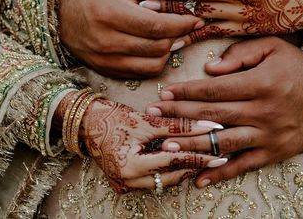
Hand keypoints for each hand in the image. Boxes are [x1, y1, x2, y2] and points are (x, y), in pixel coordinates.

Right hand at [56, 0, 203, 78]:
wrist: (59, 9)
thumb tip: (186, 4)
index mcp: (112, 14)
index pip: (159, 26)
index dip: (183, 24)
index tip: (196, 19)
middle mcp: (107, 42)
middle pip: (159, 48)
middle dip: (178, 37)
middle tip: (185, 27)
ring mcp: (105, 60)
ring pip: (152, 65)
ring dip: (167, 52)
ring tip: (170, 38)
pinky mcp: (105, 70)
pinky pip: (139, 74)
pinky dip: (152, 62)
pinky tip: (154, 48)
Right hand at [75, 98, 226, 192]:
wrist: (84, 122)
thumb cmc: (111, 117)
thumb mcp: (145, 120)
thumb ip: (177, 126)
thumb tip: (206, 126)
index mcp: (132, 166)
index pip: (174, 161)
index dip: (198, 155)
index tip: (218, 152)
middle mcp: (128, 181)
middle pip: (171, 176)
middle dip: (194, 165)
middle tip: (215, 156)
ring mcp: (125, 185)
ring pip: (163, 181)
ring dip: (182, 169)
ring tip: (201, 156)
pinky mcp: (124, 182)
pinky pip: (153, 181)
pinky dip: (167, 171)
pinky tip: (179, 159)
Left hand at [145, 37, 302, 187]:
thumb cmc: (298, 67)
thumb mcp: (273, 47)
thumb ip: (240, 55)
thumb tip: (209, 70)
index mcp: (260, 83)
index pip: (214, 90)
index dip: (186, 92)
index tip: (164, 94)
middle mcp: (263, 111)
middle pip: (212, 115)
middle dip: (179, 115)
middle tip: (153, 116)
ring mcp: (268, 135)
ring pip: (223, 143)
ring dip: (192, 145)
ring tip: (166, 145)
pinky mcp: (275, 152)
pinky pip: (244, 166)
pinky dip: (221, 174)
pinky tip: (199, 179)